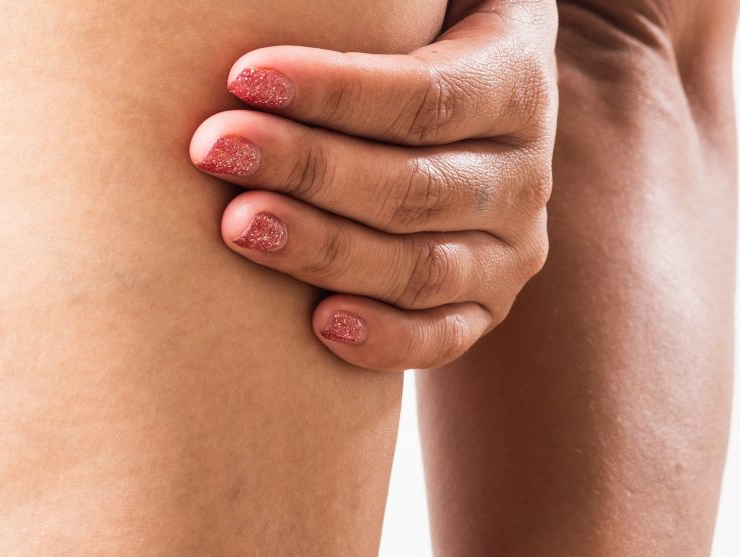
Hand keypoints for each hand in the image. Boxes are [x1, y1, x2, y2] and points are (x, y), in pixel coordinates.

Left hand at [190, 0, 557, 371]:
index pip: (426, 96)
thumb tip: (332, 1)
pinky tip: (318, 324)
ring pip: (420, 267)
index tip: (243, 75)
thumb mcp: (427, 1)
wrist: (474, 111)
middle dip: (308, 168)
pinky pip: (441, 338)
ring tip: (237, 225)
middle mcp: (524, 174)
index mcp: (517, 81)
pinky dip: (385, 340)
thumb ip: (385, 2)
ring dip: (324, 251)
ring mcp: (511, 250)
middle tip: (214, 149)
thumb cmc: (421, 35)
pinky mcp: (487, 306)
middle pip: (414, 186)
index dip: (336, 90)